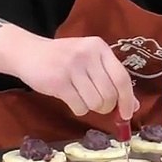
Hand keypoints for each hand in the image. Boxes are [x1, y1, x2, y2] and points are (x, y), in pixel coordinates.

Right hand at [0, 29, 137, 119]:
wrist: (28, 52)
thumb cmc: (63, 59)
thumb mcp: (89, 61)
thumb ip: (111, 80)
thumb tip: (133, 106)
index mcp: (99, 47)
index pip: (122, 77)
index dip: (127, 99)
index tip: (127, 114)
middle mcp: (88, 54)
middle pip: (110, 94)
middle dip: (107, 107)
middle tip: (99, 106)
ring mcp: (73, 67)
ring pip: (95, 102)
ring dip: (91, 108)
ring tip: (82, 99)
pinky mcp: (59, 81)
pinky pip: (79, 106)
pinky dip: (78, 109)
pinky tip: (71, 100)